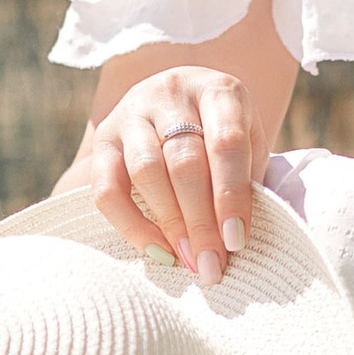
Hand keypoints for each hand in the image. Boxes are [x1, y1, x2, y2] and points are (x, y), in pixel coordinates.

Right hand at [82, 65, 267, 284]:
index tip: (235, 241)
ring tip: (188, 258)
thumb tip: (236, 240)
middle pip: (184, 161)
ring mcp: (132, 112)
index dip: (231, 195)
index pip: (226, 143)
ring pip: (146, 171)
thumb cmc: (222, 133)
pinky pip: (107, 188)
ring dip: (169, 223)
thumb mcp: (249, 141)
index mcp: (218, 90)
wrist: (178, 102)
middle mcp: (172, 93)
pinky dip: (131, 225)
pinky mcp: (103, 138)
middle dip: (200, 220)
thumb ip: (248, 179)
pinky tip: (157, 250)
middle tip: (211, 263)